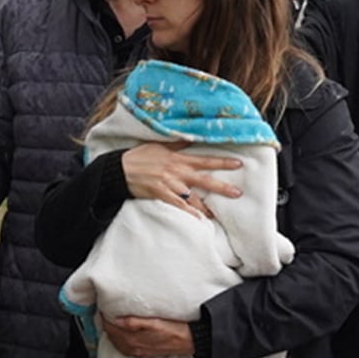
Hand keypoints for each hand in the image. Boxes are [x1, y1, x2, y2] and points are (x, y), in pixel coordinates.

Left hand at [101, 314, 194, 357]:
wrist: (190, 341)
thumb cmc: (175, 329)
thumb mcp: (156, 322)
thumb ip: (135, 322)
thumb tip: (118, 320)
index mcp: (136, 339)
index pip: (113, 329)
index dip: (106, 319)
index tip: (102, 309)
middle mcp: (136, 347)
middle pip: (114, 337)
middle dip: (106, 326)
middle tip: (103, 315)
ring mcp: (140, 351)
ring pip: (119, 345)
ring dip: (112, 335)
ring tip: (109, 325)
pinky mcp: (146, 353)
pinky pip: (126, 350)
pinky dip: (119, 344)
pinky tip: (121, 339)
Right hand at [121, 141, 241, 217]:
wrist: (120, 169)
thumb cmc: (140, 156)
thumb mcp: (159, 146)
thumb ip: (178, 144)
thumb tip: (192, 137)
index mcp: (179, 159)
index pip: (205, 160)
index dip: (222, 162)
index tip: (238, 164)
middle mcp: (177, 172)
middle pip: (204, 180)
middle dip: (222, 187)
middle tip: (238, 193)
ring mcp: (169, 185)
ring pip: (192, 197)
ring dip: (206, 206)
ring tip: (217, 213)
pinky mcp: (160, 195)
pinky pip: (178, 206)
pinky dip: (188, 213)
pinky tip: (198, 220)